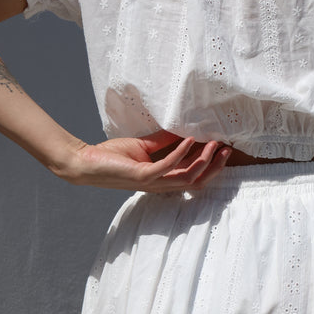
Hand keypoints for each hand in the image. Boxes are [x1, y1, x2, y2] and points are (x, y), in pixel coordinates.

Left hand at [56, 130, 232, 190]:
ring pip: (186, 177)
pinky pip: (166, 167)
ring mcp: (152, 182)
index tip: (222, 148)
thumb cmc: (111, 156)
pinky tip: (189, 139)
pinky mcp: (141, 175)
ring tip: (212, 143)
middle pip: (196, 181)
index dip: (210, 165)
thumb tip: (182, 130)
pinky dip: (180, 153)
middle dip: (213, 167)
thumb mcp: (142, 146)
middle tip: (227, 150)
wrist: (86, 163)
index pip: (193, 176)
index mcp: (162, 179)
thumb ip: (162, 141)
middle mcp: (160, 184)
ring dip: (202, 160)